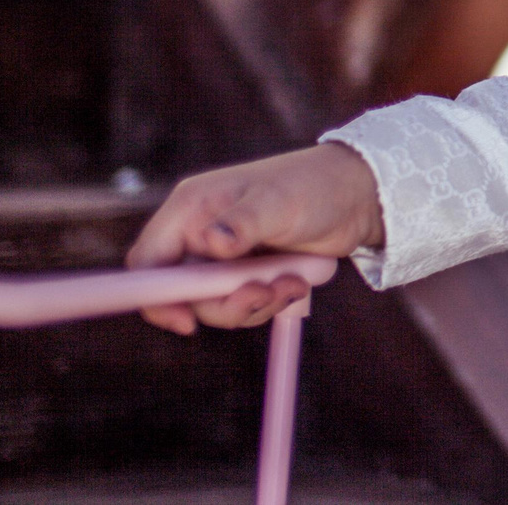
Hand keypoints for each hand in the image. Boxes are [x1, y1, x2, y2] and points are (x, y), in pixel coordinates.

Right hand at [125, 143, 386, 333]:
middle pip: (182, 294)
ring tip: (293, 284)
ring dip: (254, 305)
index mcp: (191, 209)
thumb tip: (212, 244)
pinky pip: (242, 306)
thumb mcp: (279, 202)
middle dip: (224, 304)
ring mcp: (223, 256)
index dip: (156, 297)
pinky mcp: (246, 273)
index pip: (148, 262)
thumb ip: (244, 223)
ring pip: (215, 306)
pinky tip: (298, 283)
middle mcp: (199, 234)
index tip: (187, 322)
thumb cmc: (316, 186)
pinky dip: (269, 303)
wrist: (359, 195)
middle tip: (264, 294)